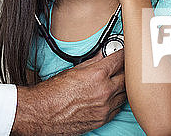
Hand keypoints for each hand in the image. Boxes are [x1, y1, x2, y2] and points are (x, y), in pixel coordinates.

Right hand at [11, 50, 125, 135]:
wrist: (43, 113)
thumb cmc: (53, 92)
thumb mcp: (74, 70)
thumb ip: (93, 62)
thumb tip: (103, 55)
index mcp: (97, 75)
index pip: (119, 60)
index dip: (123, 54)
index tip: (124, 52)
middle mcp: (105, 91)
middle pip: (127, 78)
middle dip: (126, 70)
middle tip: (123, 65)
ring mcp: (105, 107)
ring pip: (125, 94)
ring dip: (123, 86)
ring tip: (118, 80)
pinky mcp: (103, 119)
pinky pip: (118, 108)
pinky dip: (118, 100)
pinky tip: (113, 95)